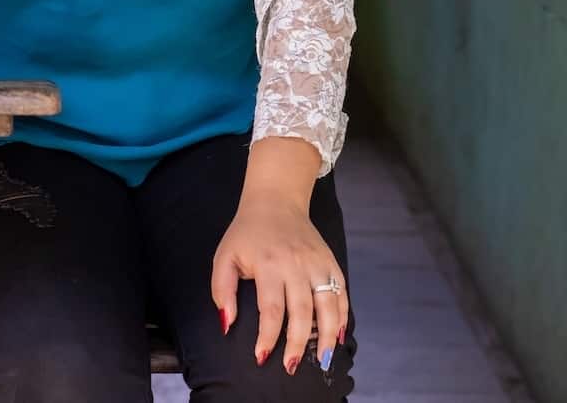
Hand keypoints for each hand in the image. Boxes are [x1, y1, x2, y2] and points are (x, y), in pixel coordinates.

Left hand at [210, 196, 348, 374]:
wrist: (276, 201)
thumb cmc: (247, 233)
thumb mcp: (224, 257)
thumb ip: (223, 291)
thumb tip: (227, 323)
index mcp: (269, 264)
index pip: (272, 308)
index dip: (268, 336)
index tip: (261, 356)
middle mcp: (297, 264)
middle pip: (303, 311)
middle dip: (298, 342)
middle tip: (291, 365)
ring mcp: (318, 262)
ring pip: (329, 304)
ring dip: (327, 334)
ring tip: (322, 359)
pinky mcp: (330, 261)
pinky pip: (342, 292)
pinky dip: (343, 315)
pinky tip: (338, 335)